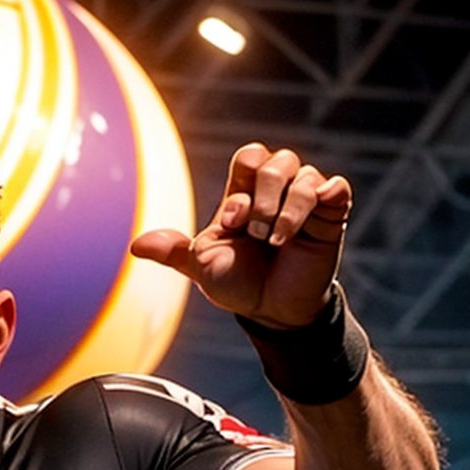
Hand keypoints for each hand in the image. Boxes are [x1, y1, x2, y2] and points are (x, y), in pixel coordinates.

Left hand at [129, 143, 350, 327]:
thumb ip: (173, 251)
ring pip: (304, 172)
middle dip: (262, 196)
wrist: (271, 311)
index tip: (231, 224)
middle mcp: (276, 190)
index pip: (248, 159)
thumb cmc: (238, 284)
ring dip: (286, 207)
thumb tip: (135, 245)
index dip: (240, 189)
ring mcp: (306, 199)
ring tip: (275, 240)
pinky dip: (316, 203)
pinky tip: (300, 230)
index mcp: (243, 193)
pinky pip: (333, 187)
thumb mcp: (202, 266)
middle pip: (276, 159)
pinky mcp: (331, 213)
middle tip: (255, 233)